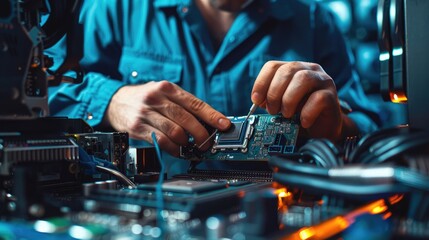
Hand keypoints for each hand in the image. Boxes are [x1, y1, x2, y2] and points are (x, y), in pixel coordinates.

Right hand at [105, 81, 230, 155]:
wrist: (114, 101)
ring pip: (175, 132)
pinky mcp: (138, 127)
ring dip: (187, 143)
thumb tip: (208, 122)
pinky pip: (162, 142)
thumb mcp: (163, 93)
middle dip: (201, 134)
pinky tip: (178, 150)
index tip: (224, 125)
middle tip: (207, 143)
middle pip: (187, 119)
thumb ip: (183, 105)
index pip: (195, 103)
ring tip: (191, 147)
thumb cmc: (145, 99)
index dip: (212, 116)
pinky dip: (174, 149)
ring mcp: (146, 113)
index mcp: (168, 88)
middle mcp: (157, 98)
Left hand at [251, 61, 357, 140]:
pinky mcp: (332, 96)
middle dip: (274, 93)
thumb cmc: (299, 115)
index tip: (256, 100)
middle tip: (272, 111)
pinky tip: (302, 122)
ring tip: (287, 115)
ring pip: (303, 78)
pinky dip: (306, 112)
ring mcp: (323, 81)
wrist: (322, 130)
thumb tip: (257, 101)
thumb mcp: (280, 106)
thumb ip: (270, 100)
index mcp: (294, 69)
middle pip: (287, 70)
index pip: (273, 66)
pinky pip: (318, 98)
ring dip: (289, 99)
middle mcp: (309, 69)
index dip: (261, 83)